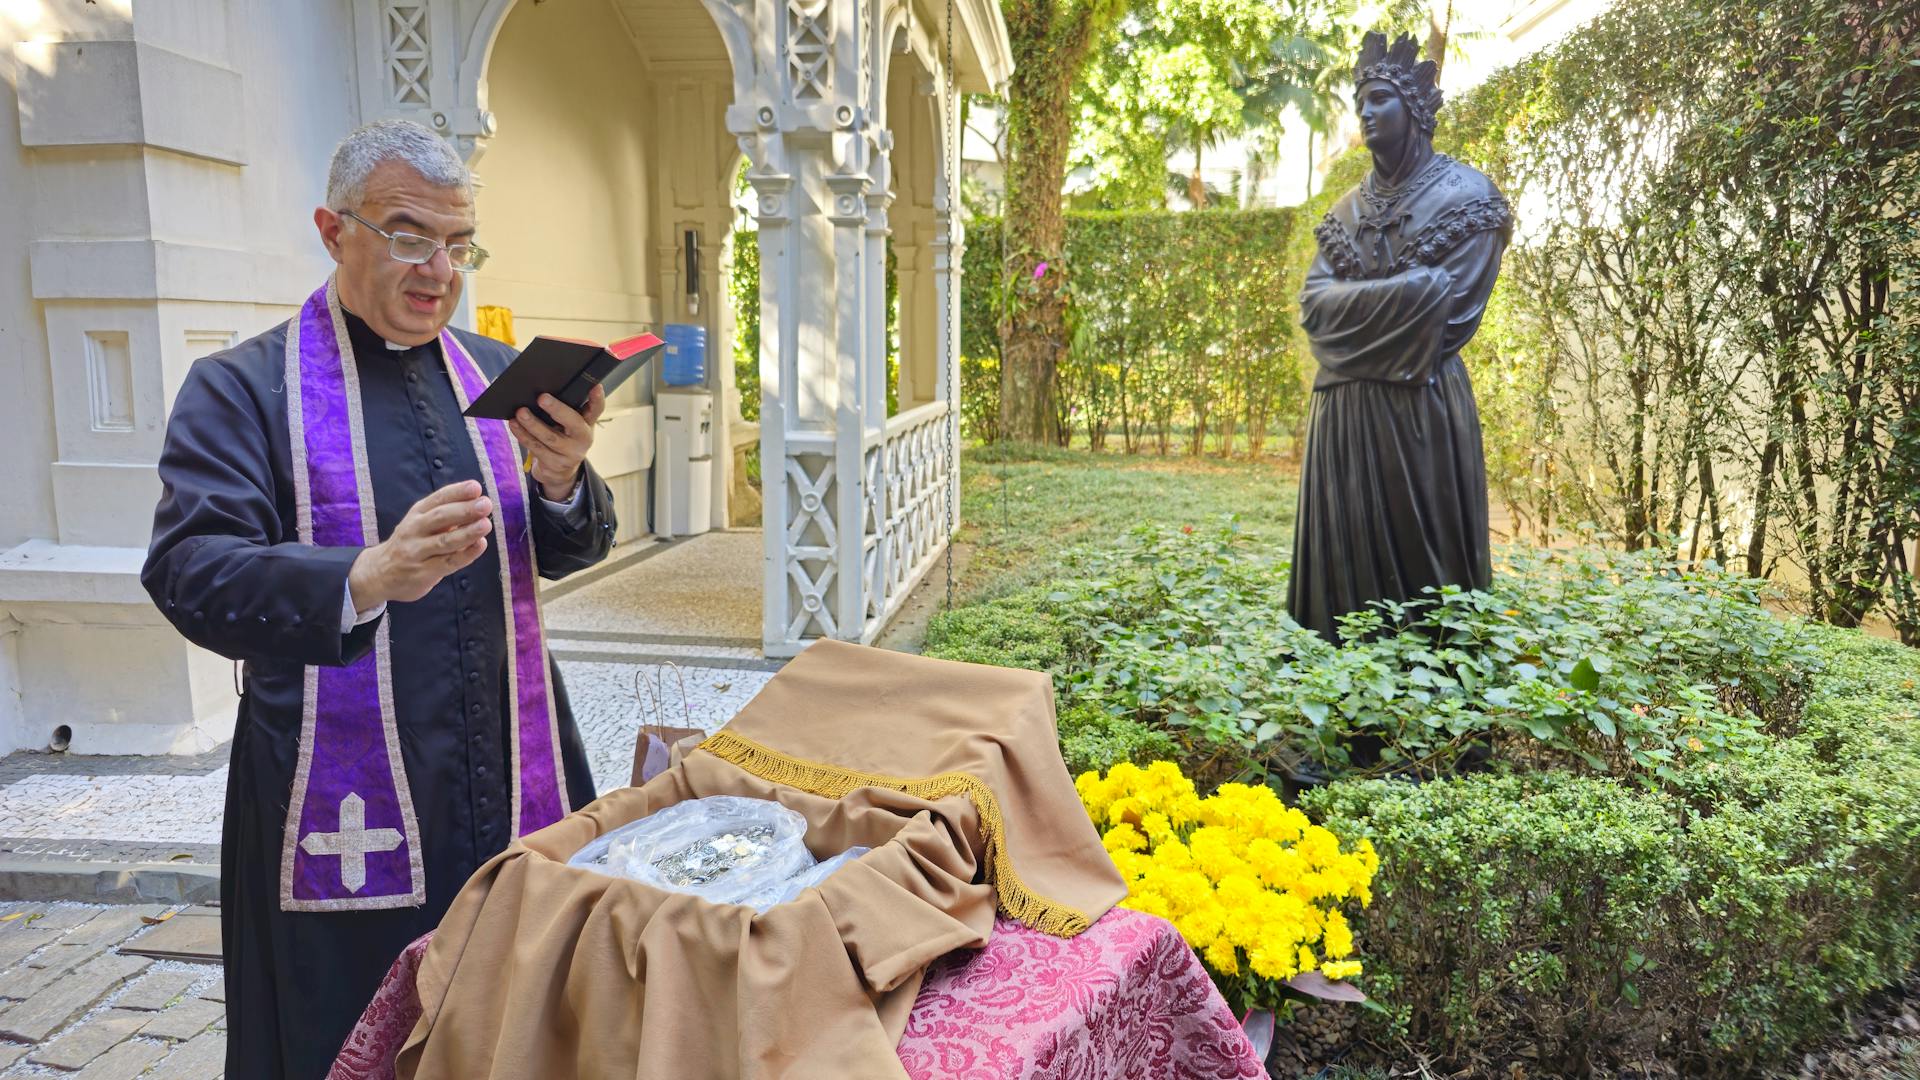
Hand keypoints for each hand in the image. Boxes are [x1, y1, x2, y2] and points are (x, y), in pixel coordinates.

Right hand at [348, 481, 492, 608]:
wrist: (379, 573)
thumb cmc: (411, 543)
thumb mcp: (421, 523)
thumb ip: (447, 516)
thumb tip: (478, 502)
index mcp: (417, 513)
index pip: (438, 499)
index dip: (457, 492)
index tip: (476, 487)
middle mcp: (414, 529)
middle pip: (440, 517)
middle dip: (464, 510)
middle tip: (485, 504)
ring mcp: (417, 551)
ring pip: (444, 541)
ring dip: (467, 532)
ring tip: (486, 524)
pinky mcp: (423, 572)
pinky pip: (448, 563)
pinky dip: (466, 554)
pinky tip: (480, 545)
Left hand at [509, 386, 603, 500]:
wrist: (561, 472)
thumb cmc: (564, 438)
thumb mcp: (570, 424)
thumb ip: (567, 408)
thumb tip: (545, 389)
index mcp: (587, 424)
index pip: (596, 410)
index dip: (597, 399)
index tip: (595, 386)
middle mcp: (583, 439)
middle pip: (573, 423)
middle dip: (558, 410)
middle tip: (542, 398)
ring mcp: (570, 454)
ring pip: (550, 438)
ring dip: (533, 424)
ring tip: (520, 412)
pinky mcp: (554, 464)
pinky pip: (536, 448)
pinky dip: (523, 435)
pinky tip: (514, 425)